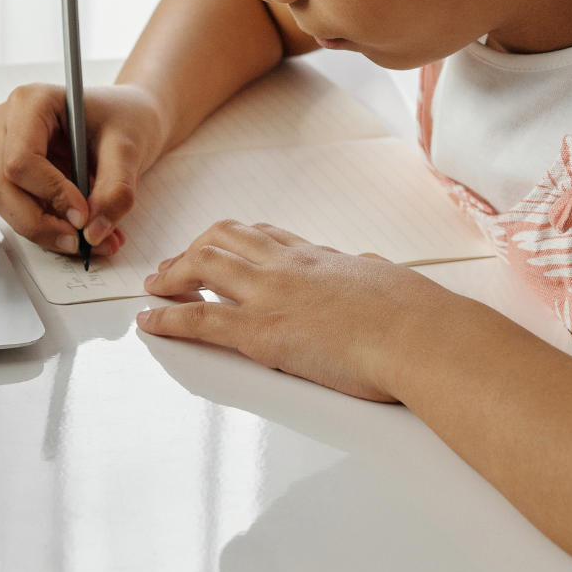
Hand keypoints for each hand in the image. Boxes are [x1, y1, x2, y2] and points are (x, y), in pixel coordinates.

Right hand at [0, 82, 166, 257]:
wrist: (130, 118)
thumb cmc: (125, 117)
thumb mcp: (129, 148)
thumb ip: (115, 190)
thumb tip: (94, 231)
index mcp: (31, 103)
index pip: (20, 159)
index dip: (50, 193)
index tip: (83, 215)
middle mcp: (8, 125)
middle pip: (2, 187)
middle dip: (40, 223)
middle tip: (80, 241)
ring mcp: (5, 151)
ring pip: (7, 205)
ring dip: (46, 231)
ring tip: (91, 241)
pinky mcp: (14, 176)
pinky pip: (22, 210)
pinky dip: (51, 229)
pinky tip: (85, 234)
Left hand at [135, 221, 464, 402]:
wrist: (421, 334)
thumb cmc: (418, 316)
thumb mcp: (390, 279)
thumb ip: (368, 271)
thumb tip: (368, 267)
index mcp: (320, 257)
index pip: (265, 237)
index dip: (235, 239)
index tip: (220, 244)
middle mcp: (289, 267)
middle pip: (224, 241)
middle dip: (193, 251)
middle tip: (174, 267)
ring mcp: (271, 296)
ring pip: (203, 267)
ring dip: (171, 276)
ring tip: (154, 287)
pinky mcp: (261, 333)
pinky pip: (199, 320)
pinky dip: (166, 320)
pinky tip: (150, 323)